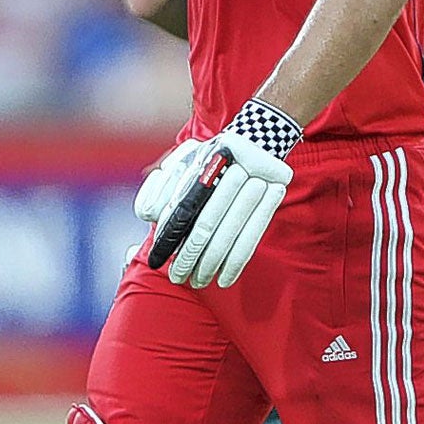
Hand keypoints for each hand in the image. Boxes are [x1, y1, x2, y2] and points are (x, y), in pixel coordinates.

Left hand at [146, 98, 300, 288]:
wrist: (255, 140)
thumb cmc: (211, 160)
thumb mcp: (182, 164)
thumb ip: (161, 188)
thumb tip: (150, 214)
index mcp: (202, 163)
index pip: (182, 207)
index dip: (171, 237)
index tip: (161, 261)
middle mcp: (227, 171)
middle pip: (205, 225)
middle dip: (190, 256)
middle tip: (179, 278)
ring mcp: (254, 179)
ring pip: (228, 233)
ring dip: (212, 263)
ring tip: (201, 282)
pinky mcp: (273, 191)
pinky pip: (253, 234)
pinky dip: (238, 260)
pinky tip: (226, 279)